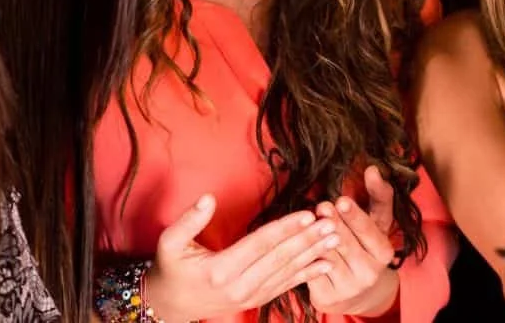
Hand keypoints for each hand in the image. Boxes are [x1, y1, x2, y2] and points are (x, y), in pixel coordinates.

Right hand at [143, 194, 335, 321]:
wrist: (169, 305)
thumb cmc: (171, 268)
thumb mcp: (170, 242)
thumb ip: (189, 221)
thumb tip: (207, 198)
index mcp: (220, 269)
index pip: (260, 244)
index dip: (285, 229)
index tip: (308, 214)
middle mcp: (238, 286)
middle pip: (280, 258)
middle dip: (308, 239)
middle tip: (331, 222)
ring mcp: (249, 297)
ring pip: (287, 272)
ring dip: (313, 254)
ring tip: (335, 237)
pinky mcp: (256, 301)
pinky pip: (285, 287)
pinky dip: (307, 275)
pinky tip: (327, 264)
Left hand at [307, 166, 398, 315]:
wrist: (357, 289)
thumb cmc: (365, 244)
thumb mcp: (376, 221)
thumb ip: (378, 195)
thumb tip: (373, 169)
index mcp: (384, 252)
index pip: (369, 231)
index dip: (355, 216)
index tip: (341, 200)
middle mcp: (370, 273)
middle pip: (346, 243)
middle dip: (332, 223)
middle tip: (321, 206)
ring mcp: (349, 287)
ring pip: (328, 257)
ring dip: (315, 238)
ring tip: (307, 221)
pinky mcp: (328, 297)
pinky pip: (312, 273)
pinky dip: (304, 256)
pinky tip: (297, 242)